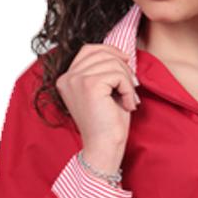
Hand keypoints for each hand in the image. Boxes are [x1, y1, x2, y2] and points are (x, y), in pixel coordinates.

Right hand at [55, 43, 140, 171]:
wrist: (104, 148)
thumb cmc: (107, 124)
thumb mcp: (103, 91)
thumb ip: (104, 71)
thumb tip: (121, 53)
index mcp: (66, 79)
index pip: (88, 50)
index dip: (110, 51)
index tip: (126, 62)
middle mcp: (67, 77)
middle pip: (102, 53)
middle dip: (123, 68)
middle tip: (131, 89)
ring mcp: (76, 80)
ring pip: (112, 63)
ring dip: (127, 81)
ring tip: (128, 99)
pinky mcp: (89, 85)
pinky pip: (118, 75)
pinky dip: (128, 89)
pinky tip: (127, 104)